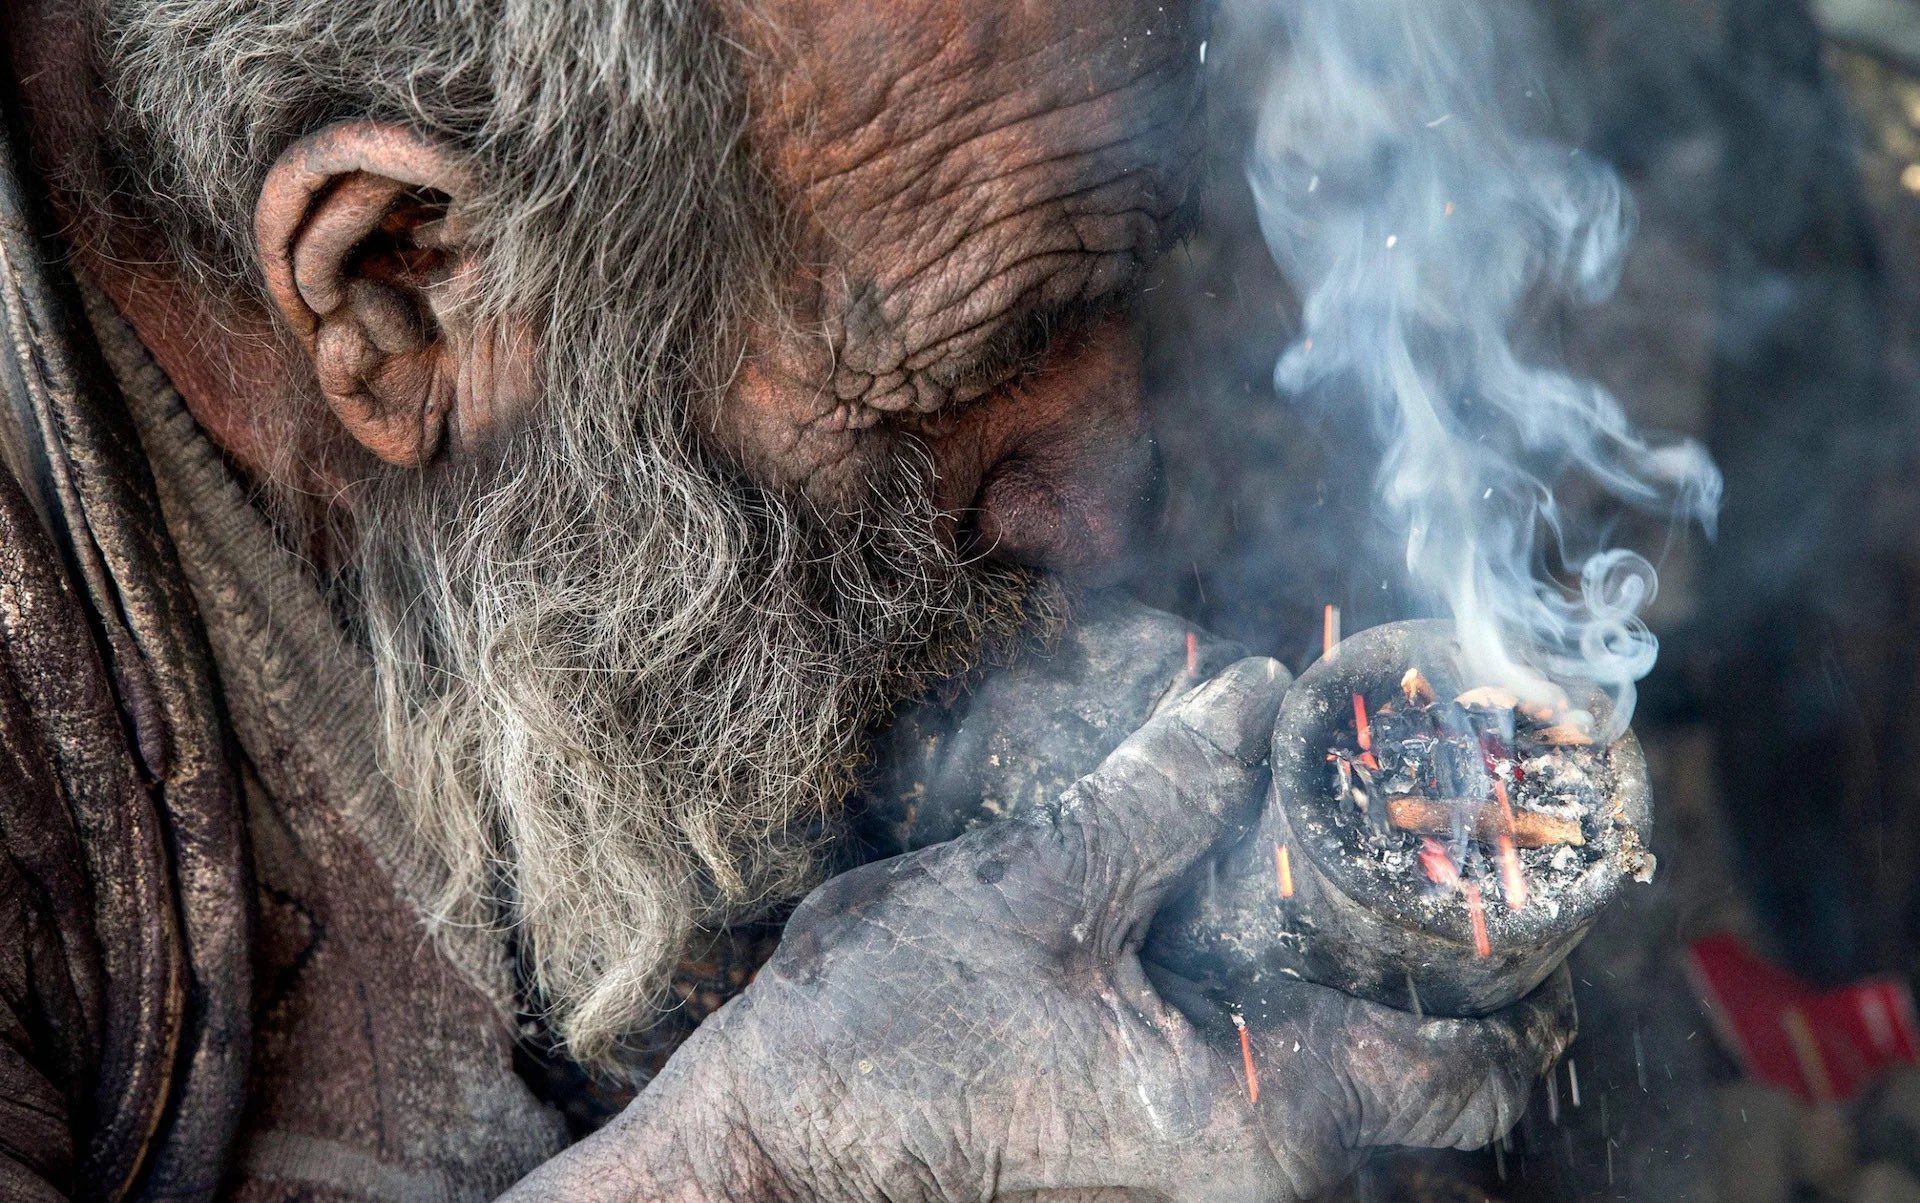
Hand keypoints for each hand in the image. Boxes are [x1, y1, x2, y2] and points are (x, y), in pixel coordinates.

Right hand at [505, 658, 1572, 1200]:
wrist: (778, 1139)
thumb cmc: (889, 1040)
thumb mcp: (1035, 890)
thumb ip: (1160, 793)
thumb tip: (1250, 698)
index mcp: (1257, 1115)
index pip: (1472, 1072)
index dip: (1516, 958)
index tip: (1513, 851)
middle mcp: (1254, 1154)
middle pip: (1421, 1058)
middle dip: (1426, 928)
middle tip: (1413, 804)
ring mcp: (1205, 1150)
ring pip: (1340, 1049)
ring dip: (1343, 941)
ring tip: (1318, 821)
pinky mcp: (1156, 1127)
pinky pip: (1262, 1046)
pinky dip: (1270, 961)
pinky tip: (1224, 875)